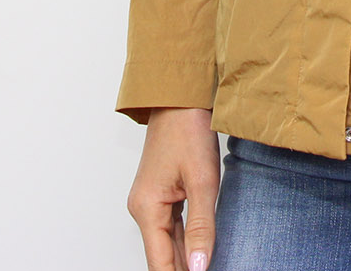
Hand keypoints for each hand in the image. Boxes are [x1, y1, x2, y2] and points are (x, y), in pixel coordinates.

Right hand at [126, 107, 221, 270]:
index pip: (160, 263)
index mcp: (147, 208)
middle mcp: (143, 208)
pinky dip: (186, 242)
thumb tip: (200, 267)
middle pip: (163, 256)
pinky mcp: (161, 193)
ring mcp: (151, 201)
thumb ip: (202, 226)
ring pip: (168, 243)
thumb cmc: (189, 130)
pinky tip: (200, 254)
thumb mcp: (202, 180)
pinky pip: (172, 227)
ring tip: (206, 269)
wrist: (181, 97)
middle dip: (184, 270)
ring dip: (186, 259)